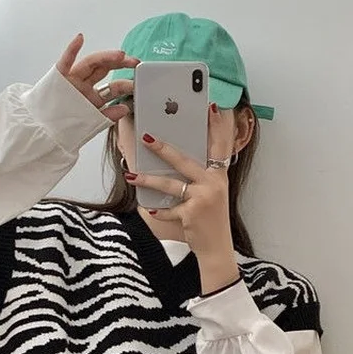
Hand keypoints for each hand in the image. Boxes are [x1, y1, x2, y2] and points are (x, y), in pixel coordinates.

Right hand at [55, 33, 138, 122]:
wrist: (43, 136)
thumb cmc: (64, 131)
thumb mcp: (92, 124)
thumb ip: (108, 116)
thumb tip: (125, 108)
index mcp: (92, 98)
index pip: (112, 86)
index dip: (125, 81)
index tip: (138, 79)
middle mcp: (83, 86)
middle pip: (104, 70)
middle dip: (120, 64)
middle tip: (135, 62)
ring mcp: (72, 81)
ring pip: (90, 64)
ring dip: (106, 57)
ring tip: (120, 55)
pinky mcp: (58, 78)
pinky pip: (64, 62)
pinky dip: (71, 50)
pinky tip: (80, 39)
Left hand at [124, 103, 235, 257]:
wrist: (218, 248)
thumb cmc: (211, 219)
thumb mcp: (211, 194)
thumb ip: (199, 177)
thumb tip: (173, 161)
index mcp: (219, 175)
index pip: (220, 145)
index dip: (217, 125)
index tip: (211, 106)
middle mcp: (214, 183)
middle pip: (184, 160)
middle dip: (163, 149)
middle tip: (146, 137)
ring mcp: (203, 198)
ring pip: (170, 184)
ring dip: (148, 180)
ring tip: (132, 175)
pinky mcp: (192, 214)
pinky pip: (169, 209)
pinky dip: (159, 212)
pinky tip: (151, 210)